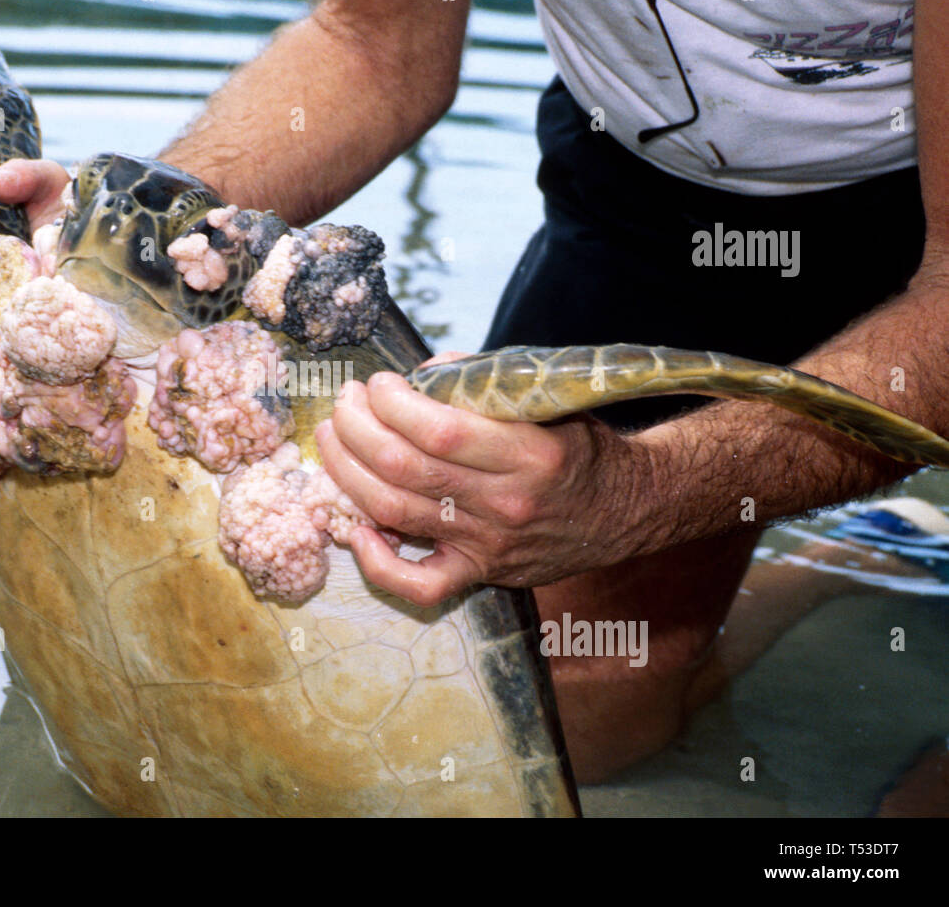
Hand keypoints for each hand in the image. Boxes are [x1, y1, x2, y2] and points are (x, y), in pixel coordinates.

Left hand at [315, 358, 656, 605]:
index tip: (377, 382)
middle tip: (345, 401)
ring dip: (347, 470)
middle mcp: (506, 504)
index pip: (439, 429)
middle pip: (404, 467)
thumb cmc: (576, 446)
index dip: (392, 403)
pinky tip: (356, 527)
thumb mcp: (546, 399)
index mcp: (529, 454)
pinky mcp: (480, 574)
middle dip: (357, 426)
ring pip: (395, 512)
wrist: (625, 508)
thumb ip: (482, 382)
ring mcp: (488, 545)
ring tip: (333, 436)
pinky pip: (419, 584)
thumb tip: (420, 374)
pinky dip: (377, 562)